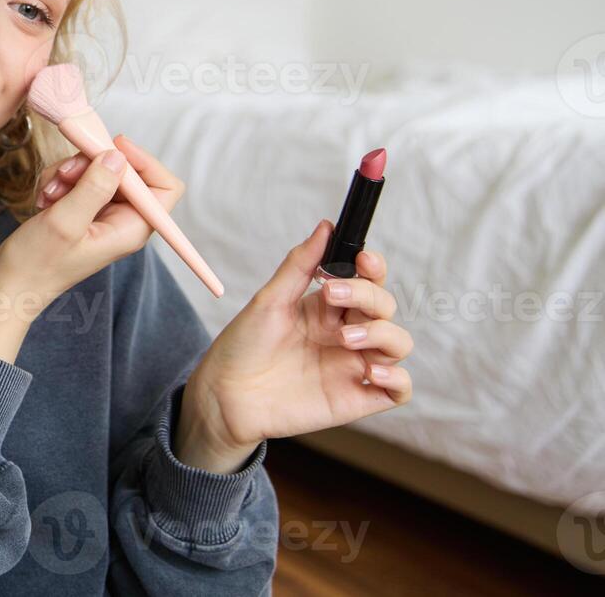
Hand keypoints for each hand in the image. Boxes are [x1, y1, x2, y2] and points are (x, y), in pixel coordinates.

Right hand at [0, 134, 186, 311]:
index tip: (111, 147)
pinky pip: (80, 179)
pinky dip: (59, 181)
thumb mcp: (65, 222)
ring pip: (98, 170)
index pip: (165, 187)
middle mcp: (123, 220)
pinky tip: (45, 200)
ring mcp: (103, 214)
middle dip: (92, 166)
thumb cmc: (37, 264)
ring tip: (49, 194)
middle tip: (64, 176)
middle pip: (126, 171)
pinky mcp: (84, 209)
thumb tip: (117, 156)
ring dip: (70, 173)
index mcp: (131, 229)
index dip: (145, 162)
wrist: (11, 283)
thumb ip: (94, 187)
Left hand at [175, 220, 414, 472]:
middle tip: (332, 296)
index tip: (363, 258)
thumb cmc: (242, 346)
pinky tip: (371, 371)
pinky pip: (399, 390)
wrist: (224, 395)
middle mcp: (345, 333)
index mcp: (326, 307)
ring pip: (398, 343)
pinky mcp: (356, 398)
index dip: (373, 267)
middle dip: (367, 295)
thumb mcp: (269, 300)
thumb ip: (299, 265)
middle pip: (384, 306)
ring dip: (382, 333)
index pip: (367, 281)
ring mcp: (353, 365)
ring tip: (346, 337)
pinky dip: (398, 378)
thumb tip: (326, 226)